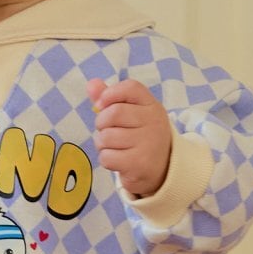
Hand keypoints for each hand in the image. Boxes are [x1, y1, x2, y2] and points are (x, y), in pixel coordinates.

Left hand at [88, 77, 172, 198]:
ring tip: (114, 146)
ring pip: (106, 137)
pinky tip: (118, 160)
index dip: (110, 94)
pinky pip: (107, 157)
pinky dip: (106, 159)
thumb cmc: (140, 136)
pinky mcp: (139, 164)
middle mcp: (154, 122)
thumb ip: (111, 98)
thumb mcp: (131, 113)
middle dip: (101, 123)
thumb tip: (91, 84)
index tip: (103, 105)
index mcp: (152, 105)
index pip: (130, 87)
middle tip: (108, 131)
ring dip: (102, 144)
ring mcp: (148, 144)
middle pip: (113, 113)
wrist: (161, 169)